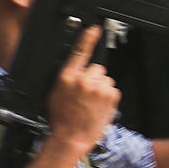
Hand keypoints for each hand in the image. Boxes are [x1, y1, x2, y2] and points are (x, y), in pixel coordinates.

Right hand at [46, 26, 119, 154]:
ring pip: (106, 80)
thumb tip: (79, 73)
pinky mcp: (109, 96)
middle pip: (97, 68)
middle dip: (94, 79)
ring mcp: (97, 87)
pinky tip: (99, 107)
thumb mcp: (55, 95)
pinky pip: (113, 90)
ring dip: (102, 89)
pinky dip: (108, 98)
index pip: (79, 52)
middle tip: (86, 95)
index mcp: (66, 77)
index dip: (88, 38)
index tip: (95, 29)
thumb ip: (68, 80)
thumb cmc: (61, 120)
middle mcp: (82, 80)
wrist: (71, 138)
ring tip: (92, 104)